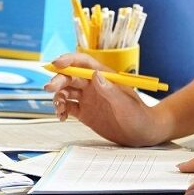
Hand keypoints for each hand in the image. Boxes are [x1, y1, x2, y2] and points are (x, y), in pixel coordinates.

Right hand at [44, 52, 170, 145]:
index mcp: (104, 76)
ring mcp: (88, 99)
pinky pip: (68, 107)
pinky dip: (61, 110)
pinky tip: (61, 116)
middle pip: (70, 76)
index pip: (83, 62)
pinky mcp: (85, 113)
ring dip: (58, 96)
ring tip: (59, 108)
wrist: (143, 134)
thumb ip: (110, 90)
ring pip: (66, 91)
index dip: (68, 60)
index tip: (57, 64)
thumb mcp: (125, 104)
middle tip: (50, 88)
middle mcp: (94, 85)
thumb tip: (95, 74)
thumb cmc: (139, 116)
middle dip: (58, 80)